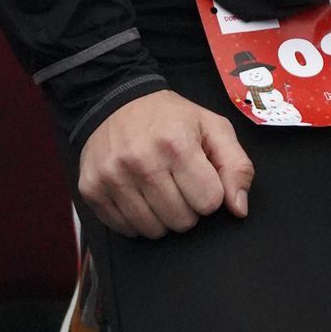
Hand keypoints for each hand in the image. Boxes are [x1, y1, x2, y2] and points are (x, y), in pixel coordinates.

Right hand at [78, 89, 253, 238]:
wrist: (116, 100)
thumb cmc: (171, 118)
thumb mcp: (213, 127)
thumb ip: (236, 166)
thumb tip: (238, 209)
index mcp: (177, 144)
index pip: (209, 202)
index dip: (210, 192)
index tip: (199, 176)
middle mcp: (141, 162)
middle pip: (182, 221)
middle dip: (188, 207)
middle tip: (178, 182)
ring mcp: (112, 177)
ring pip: (153, 231)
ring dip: (162, 216)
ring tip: (158, 188)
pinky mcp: (91, 189)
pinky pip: (125, 230)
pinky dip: (136, 219)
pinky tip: (137, 194)